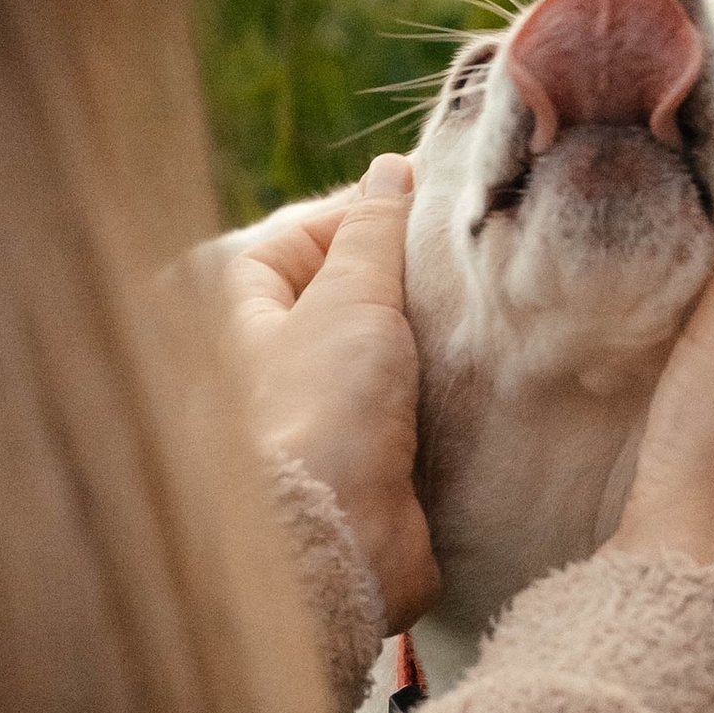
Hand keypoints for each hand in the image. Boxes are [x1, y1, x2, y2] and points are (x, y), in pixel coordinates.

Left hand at [212, 157, 438, 629]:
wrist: (337, 541)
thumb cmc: (322, 409)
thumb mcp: (350, 294)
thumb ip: (374, 228)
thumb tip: (391, 171)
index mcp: (231, 309)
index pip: (302, 234)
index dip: (368, 213)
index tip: (436, 204)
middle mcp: (262, 357)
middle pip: (344, 291)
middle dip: (405, 277)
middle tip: (467, 256)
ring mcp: (312, 410)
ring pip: (379, 349)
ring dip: (427, 336)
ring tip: (482, 309)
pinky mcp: (356, 459)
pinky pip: (403, 404)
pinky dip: (438, 390)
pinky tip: (480, 371)